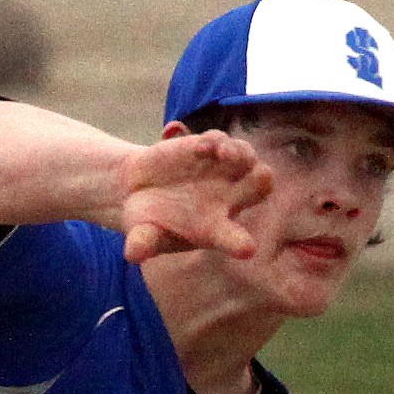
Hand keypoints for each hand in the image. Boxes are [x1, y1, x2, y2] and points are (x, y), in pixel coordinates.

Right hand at [118, 130, 271, 264]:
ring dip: (240, 152)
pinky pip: (219, 140)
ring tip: (223, 153)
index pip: (234, 240)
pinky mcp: (207, 149)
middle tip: (259, 174)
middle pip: (259, 188)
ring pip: (246, 158)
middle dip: (261, 181)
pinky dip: (213, 140)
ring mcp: (221, 171)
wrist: (139, 191)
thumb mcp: (142, 236)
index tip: (245, 249)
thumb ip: (143, 244)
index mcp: (216, 230)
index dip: (239, 243)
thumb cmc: (148, 222)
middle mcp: (228, 199)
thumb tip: (133, 253)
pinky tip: (199, 147)